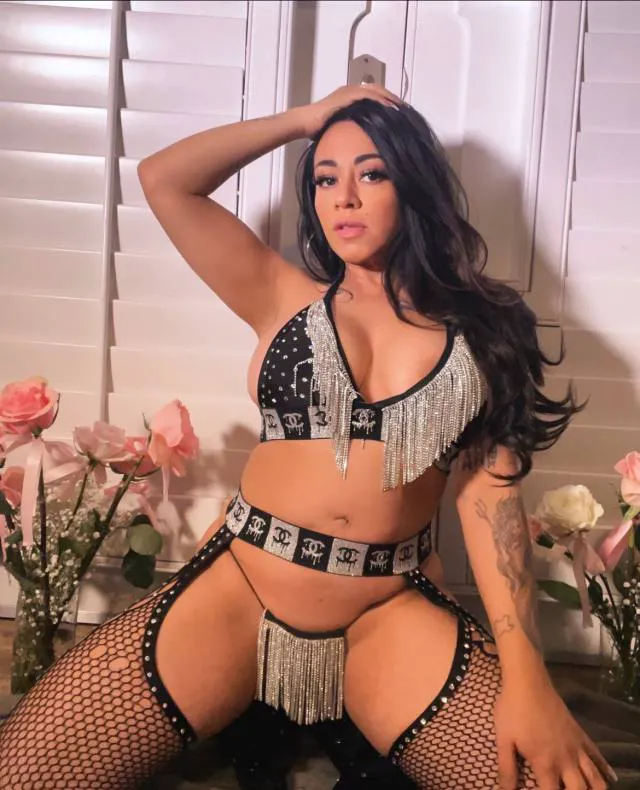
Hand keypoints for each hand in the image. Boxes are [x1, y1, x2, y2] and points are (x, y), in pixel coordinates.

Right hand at [298, 83, 400, 136]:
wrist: (305, 122)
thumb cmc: (317, 127)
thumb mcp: (338, 126)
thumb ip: (349, 127)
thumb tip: (358, 140)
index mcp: (348, 96)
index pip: (372, 95)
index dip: (386, 101)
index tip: (396, 110)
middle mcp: (349, 90)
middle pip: (377, 90)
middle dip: (391, 98)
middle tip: (404, 108)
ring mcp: (348, 91)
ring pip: (376, 90)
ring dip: (390, 98)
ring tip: (401, 108)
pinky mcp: (346, 95)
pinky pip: (369, 95)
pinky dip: (381, 100)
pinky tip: (390, 107)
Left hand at [494, 680, 615, 788]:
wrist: (528, 682)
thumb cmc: (512, 710)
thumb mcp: (503, 740)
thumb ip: (506, 768)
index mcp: (544, 763)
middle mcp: (565, 759)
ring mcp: (576, 747)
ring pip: (595, 778)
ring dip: (593, 788)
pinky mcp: (581, 734)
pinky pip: (597, 755)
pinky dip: (605, 769)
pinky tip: (608, 776)